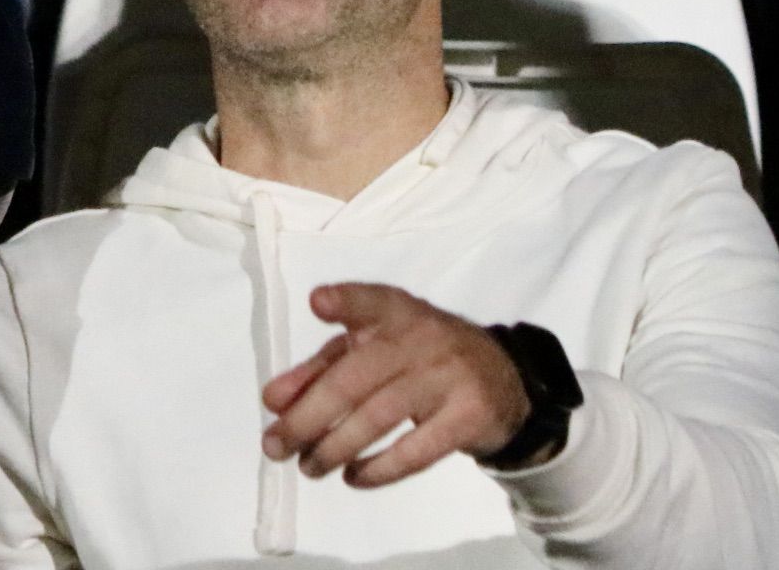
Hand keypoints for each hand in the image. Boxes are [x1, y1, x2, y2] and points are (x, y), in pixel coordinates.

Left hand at [261, 285, 536, 486]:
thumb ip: (321, 368)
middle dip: (307, 417)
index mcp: (395, 312)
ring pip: (378, 417)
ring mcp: (447, 377)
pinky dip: (379, 469)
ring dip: (334, 448)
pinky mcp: (468, 417)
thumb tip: (274, 402)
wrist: (504, 380)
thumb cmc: (418, 359)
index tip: (318, 303)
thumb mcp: (374, 349)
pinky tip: (353, 477)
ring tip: (308, 467)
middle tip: (274, 446)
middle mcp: (421, 338)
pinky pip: (416, 450)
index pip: (369, 301)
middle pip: (354, 379)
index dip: (345, 301)